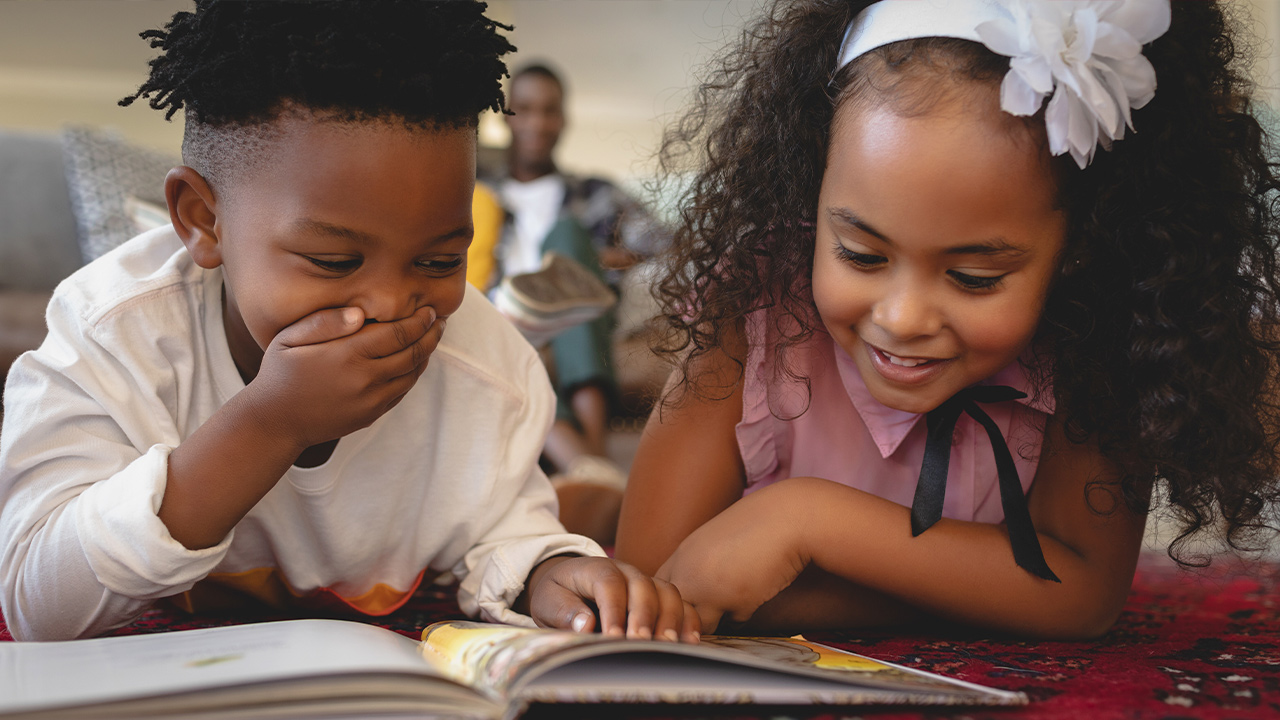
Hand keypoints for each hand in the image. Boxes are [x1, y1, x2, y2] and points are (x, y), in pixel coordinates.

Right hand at [246, 305, 443, 448]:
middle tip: (439, 321)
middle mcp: (365, 379)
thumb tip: (359, 312)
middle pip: (412, 353)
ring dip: (426, 354)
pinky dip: (413, 374)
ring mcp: (371, 400)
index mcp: (348, 355)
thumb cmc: (280, 373)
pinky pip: (402, 391)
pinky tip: (414, 361)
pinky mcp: (371, 414)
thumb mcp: (291, 338)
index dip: (419, 321)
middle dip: (430, 335)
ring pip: (411, 374)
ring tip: (431, 337)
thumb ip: (325, 321)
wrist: (274, 422)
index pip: (397, 334)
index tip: (429, 310)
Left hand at [527, 557, 700, 642]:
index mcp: (596, 569)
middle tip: (641, 643)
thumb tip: (585, 624)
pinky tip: (688, 643)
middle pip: (643, 586)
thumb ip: (562, 610)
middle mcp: (626, 571)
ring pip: (667, 592)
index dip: (614, 609)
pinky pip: (680, 604)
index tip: (613, 637)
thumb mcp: (547, 600)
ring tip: (666, 646)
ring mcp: (645, 582)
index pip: (609, 583)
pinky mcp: (658, 597)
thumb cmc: (557, 595)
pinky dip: (688, 621)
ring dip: (670, 618)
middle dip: (644, 615)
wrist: (569, 585)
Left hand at [656, 484, 809, 633]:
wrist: (789, 516)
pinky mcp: (734, 600)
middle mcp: (688, 572)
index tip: (694, 602)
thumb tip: (698, 593)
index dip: (674, 602)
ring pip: (699, 626)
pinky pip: (733, 623)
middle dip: (689, 619)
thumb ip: (700, 564)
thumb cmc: (759, 525)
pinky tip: (756, 593)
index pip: (660, 591)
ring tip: (735, 602)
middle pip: (673, 613)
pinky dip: (743, 615)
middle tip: (712, 612)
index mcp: (682, 554)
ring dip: (715, 622)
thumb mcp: (717, 540)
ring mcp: (708, 588)